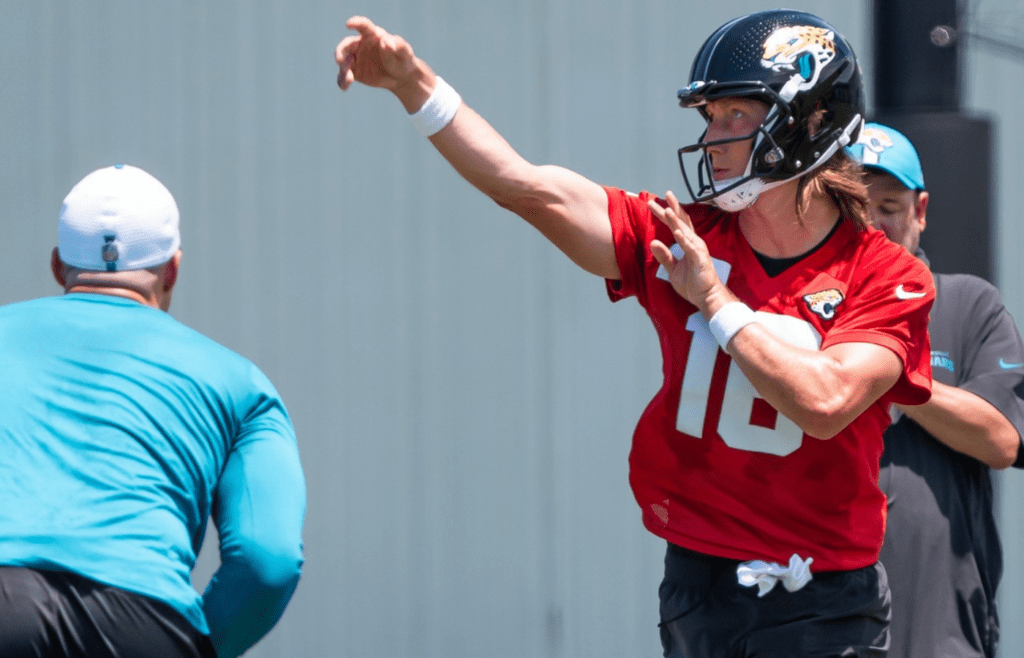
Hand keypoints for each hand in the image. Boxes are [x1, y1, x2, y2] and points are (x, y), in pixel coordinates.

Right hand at [335, 16, 423, 99]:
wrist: (401, 77)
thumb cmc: (403, 60)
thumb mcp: (404, 53)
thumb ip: (398, 45)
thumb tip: (386, 42)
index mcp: (372, 35)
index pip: (363, 26)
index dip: (356, 23)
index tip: (348, 24)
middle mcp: (360, 45)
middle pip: (346, 45)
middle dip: (341, 51)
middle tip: (341, 60)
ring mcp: (355, 59)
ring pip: (343, 62)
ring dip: (343, 69)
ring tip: (350, 79)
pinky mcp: (354, 72)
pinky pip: (344, 76)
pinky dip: (343, 81)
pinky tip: (345, 87)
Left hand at [648, 190, 733, 314]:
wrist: (705, 297)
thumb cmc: (692, 283)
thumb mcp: (672, 269)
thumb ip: (664, 256)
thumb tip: (653, 242)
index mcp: (687, 243)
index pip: (675, 224)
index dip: (664, 213)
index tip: (653, 203)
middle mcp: (693, 243)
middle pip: (681, 222)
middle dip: (672, 208)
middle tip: (665, 194)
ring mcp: (697, 250)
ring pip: (685, 232)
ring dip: (676, 221)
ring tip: (667, 209)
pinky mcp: (700, 260)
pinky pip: (690, 249)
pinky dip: (683, 240)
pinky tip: (677, 232)